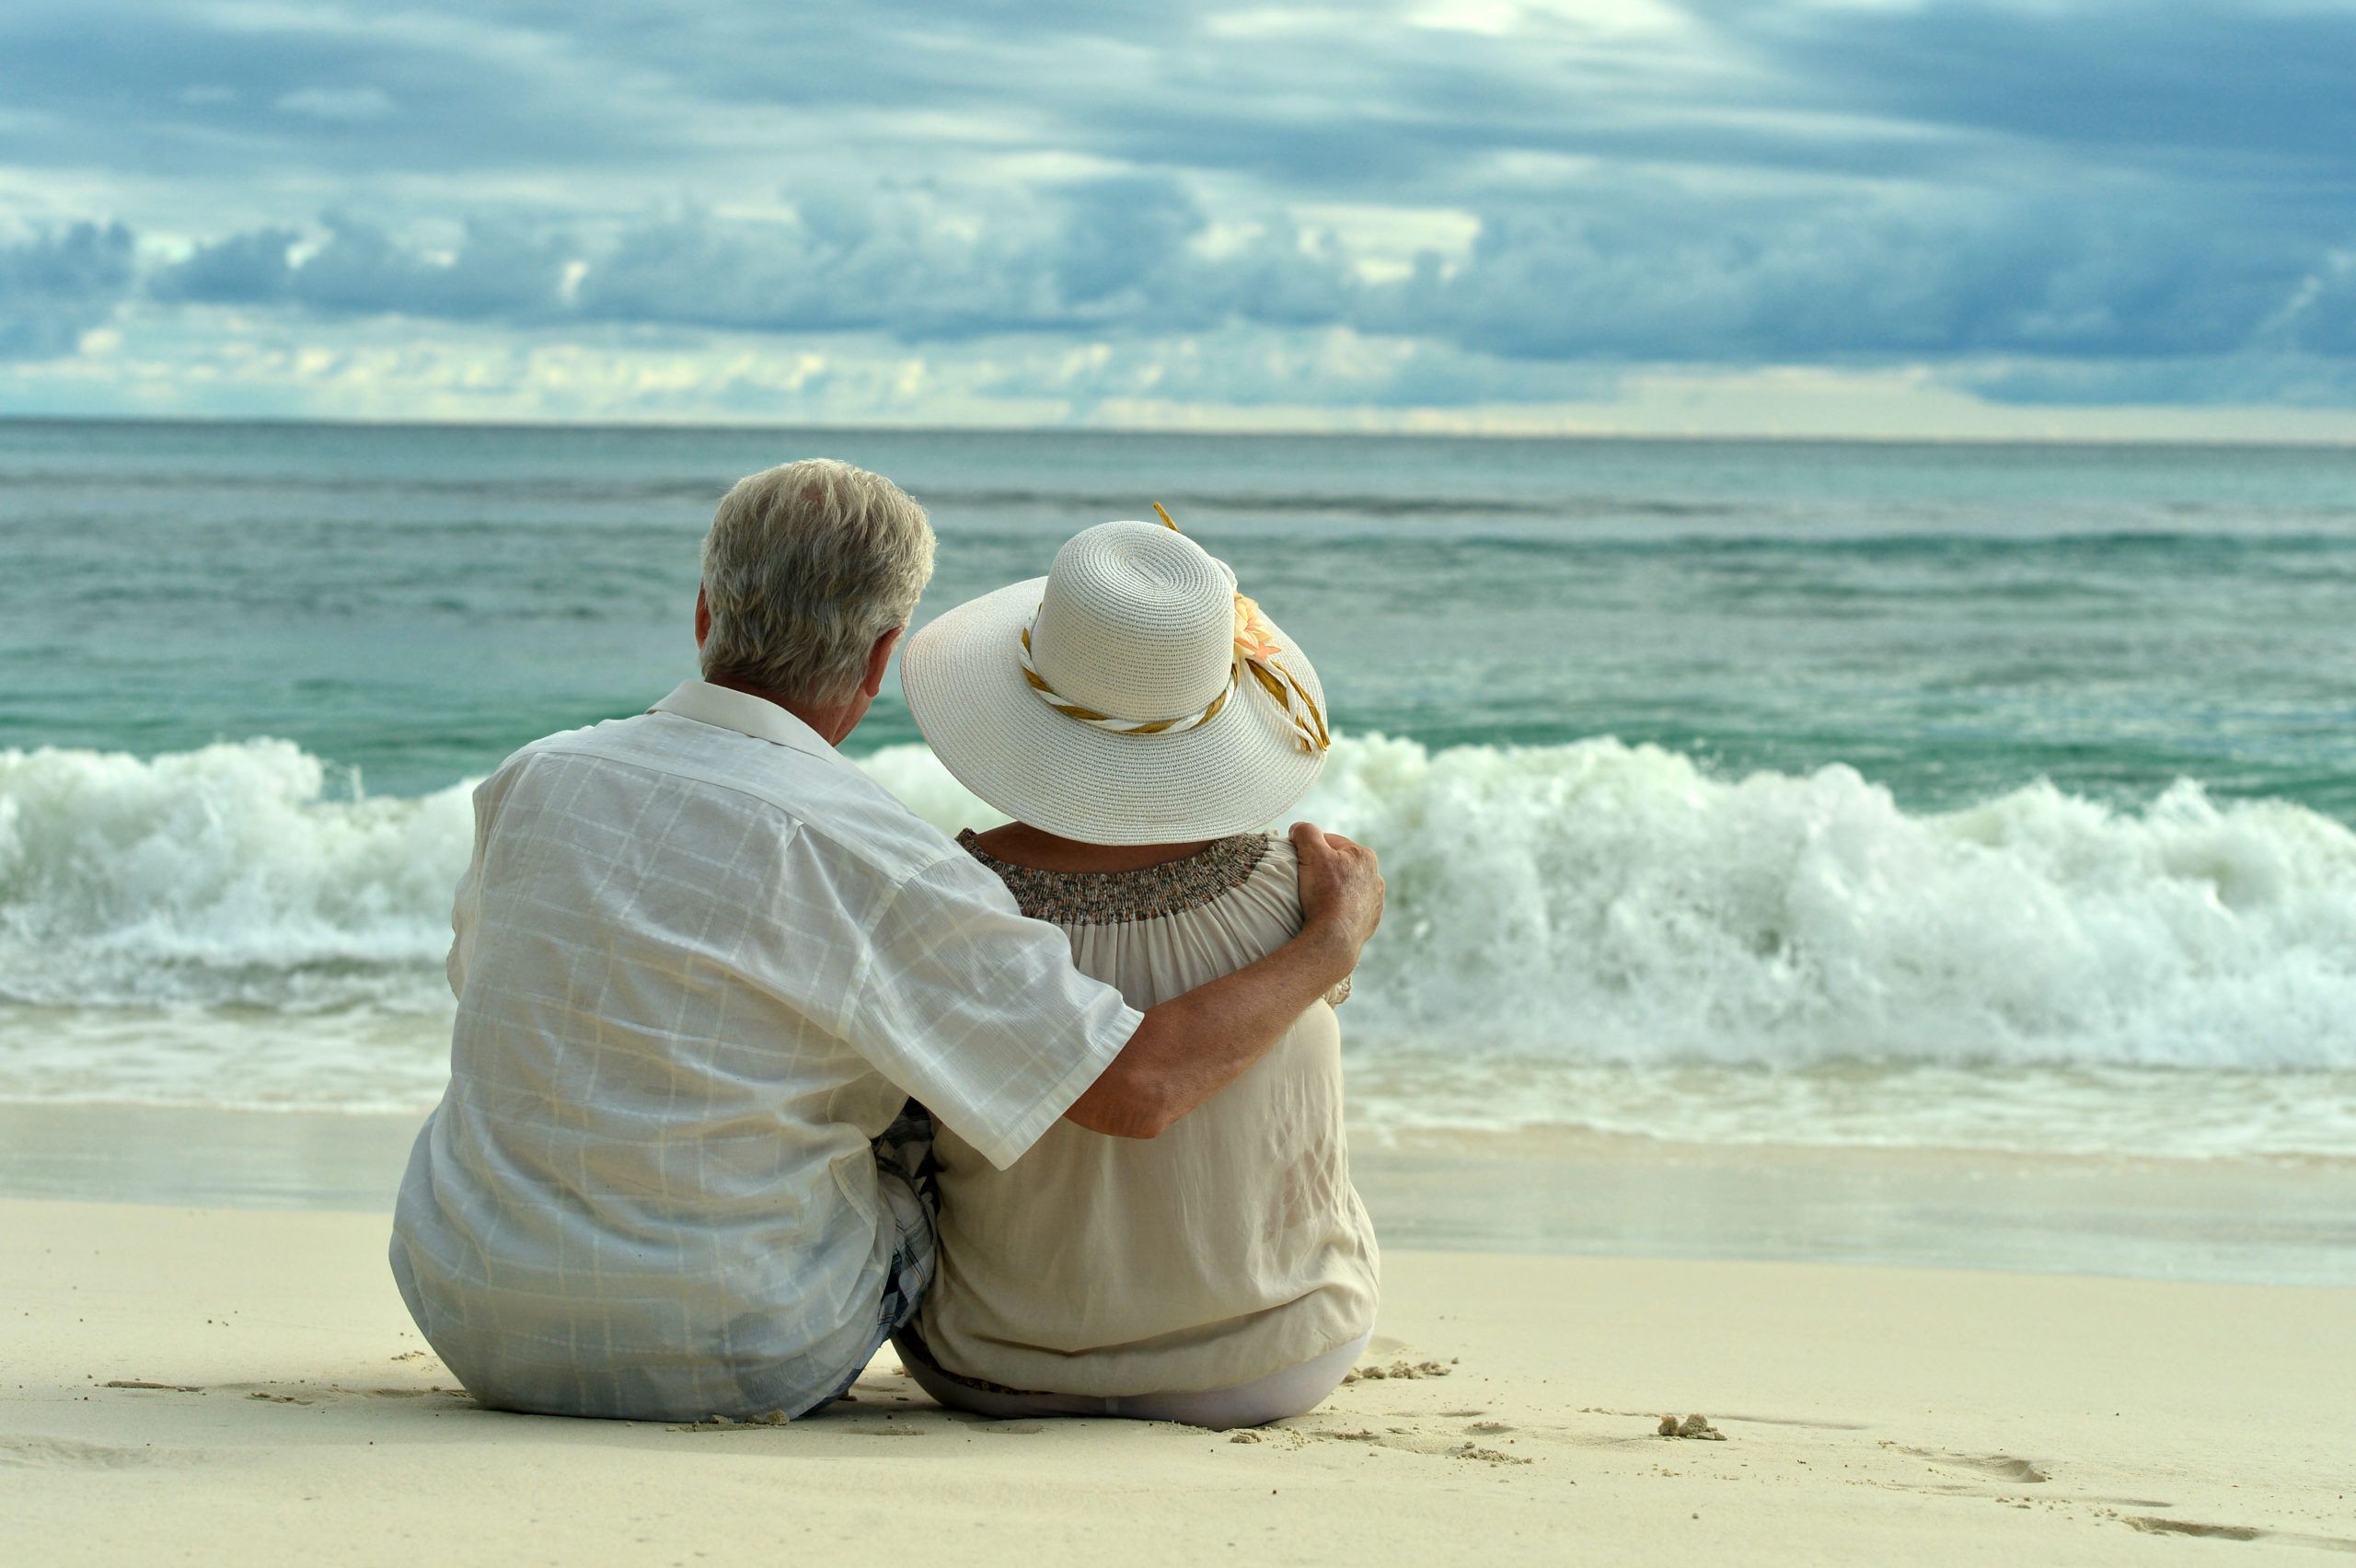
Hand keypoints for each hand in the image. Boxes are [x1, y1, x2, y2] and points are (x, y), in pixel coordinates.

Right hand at [1289, 821, 1382, 970]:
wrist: (1335, 938)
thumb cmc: (1325, 893)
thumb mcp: (1311, 852)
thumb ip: (1305, 832)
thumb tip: (1299, 829)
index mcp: (1364, 856)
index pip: (1329, 841)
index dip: (1309, 848)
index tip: (1296, 860)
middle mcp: (1375, 877)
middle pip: (1339, 865)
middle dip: (1322, 869)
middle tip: (1304, 880)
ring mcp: (1374, 901)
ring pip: (1346, 887)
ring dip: (1331, 890)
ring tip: (1314, 899)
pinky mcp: (1369, 922)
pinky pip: (1349, 909)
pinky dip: (1337, 910)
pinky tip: (1325, 915)